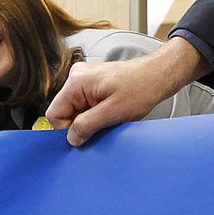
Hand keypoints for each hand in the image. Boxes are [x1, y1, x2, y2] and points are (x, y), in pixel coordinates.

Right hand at [45, 37, 209, 145]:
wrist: (158, 76)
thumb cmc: (142, 87)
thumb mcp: (113, 112)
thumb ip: (87, 125)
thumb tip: (71, 138)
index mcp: (77, 81)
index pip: (54, 114)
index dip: (68, 129)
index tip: (85, 135)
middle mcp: (78, 77)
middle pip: (65, 112)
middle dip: (82, 124)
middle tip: (103, 124)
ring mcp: (85, 80)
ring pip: (76, 111)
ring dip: (91, 119)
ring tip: (110, 116)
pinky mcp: (93, 85)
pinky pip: (85, 106)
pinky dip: (96, 114)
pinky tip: (110, 112)